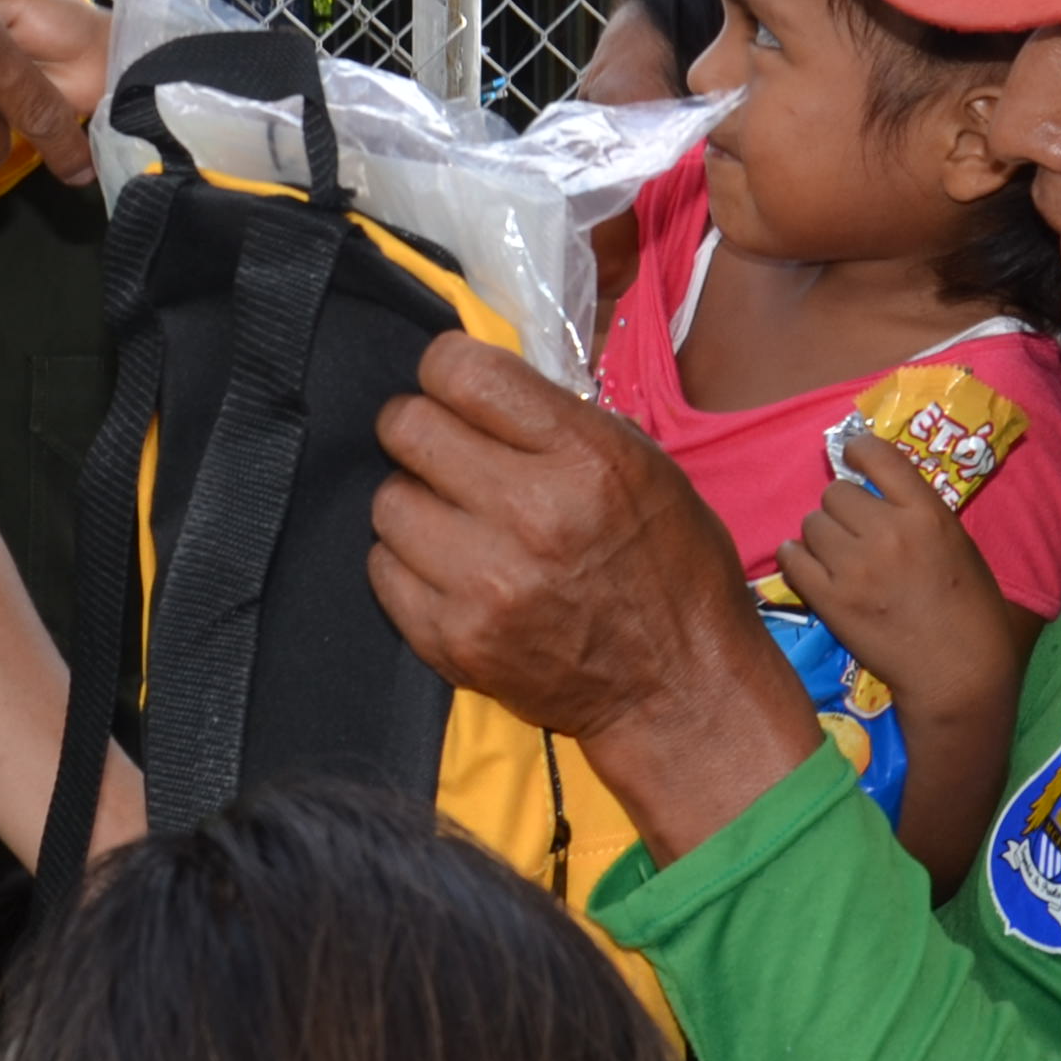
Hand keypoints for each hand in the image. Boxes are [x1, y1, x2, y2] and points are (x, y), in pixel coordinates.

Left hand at [367, 333, 816, 863]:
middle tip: (446, 451)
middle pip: (406, 428)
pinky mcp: (453, 640)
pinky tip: (451, 570)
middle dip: (421, 428)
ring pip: (387, 501)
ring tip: (458, 520)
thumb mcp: (646, 468)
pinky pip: (383, 569)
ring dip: (416, 503)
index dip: (447, 369)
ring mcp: (485, 585)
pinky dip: (409, 564)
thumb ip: (559, 420)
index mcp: (584, 458)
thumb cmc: (671, 570)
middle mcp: (529, 515)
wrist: (678, 690)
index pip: (460, 371)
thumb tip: (481, 387)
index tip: (455, 387)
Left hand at [785, 424, 1033, 892]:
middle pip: (836, 493)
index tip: (852, 457)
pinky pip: (791, 558)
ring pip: (811, 524)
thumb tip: (880, 491)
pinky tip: (812, 570)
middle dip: (842, 509)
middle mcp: (887, 532)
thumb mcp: (958, 546)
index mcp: (926, 513)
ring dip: (821, 537)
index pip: (877, 454)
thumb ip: (919, 514)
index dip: (858, 451)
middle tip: (854, 532)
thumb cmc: (971, 611)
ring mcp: (854, 567)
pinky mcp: (829, 600)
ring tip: (838, 558)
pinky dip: (797, 561)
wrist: (958, 674)